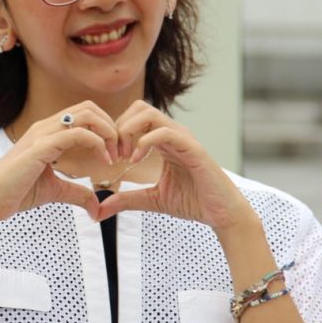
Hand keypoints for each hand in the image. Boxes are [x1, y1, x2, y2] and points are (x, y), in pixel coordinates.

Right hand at [0, 102, 119, 224]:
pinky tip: (104, 161)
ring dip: (108, 131)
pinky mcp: (41, 147)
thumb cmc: (14, 193)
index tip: (116, 152)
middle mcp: (45, 127)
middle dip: (111, 125)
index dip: (105, 128)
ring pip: (85, 114)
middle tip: (121, 151)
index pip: (84, 114)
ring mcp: (42, 134)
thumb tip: (96, 206)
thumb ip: (76, 193)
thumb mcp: (55, 191)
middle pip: (88, 107)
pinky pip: (77, 133)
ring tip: (115, 155)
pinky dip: (97, 143)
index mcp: (47, 132)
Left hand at [97, 102, 256, 233]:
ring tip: (124, 156)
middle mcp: (173, 134)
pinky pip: (165, 132)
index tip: (109, 157)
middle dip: (119, 127)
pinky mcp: (192, 148)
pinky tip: (136, 160)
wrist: (222, 214)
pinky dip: (145, 142)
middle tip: (114, 154)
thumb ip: (127, 200)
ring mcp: (183, 138)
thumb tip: (99, 210)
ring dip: (128, 131)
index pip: (134, 117)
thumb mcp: (152, 200)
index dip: (116, 132)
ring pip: (149, 114)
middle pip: (139, 108)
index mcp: (164, 140)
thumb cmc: (193, 202)